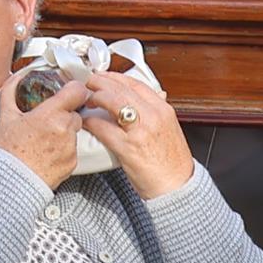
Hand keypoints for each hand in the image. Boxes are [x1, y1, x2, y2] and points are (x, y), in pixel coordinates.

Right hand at [0, 71, 96, 186]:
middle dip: (63, 113)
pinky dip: (63, 148)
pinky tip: (47, 152)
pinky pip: (73, 148)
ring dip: (63, 131)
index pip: (77, 91)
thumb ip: (11, 91)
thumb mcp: (5, 116)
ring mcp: (71, 147)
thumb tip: (18, 77)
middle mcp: (65, 130)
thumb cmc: (8, 152)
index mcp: (50, 114)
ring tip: (43, 139)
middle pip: (75, 112)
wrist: (11, 183)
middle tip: (46, 120)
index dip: (73, 89)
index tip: (67, 91)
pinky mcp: (73, 162)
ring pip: (74, 131)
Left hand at [79, 65, 198, 195]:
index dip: (116, 77)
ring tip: (86, 100)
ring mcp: (140, 131)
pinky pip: (103, 128)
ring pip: (112, 102)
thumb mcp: (169, 130)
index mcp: (163, 110)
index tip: (105, 76)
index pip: (136, 84)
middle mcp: (153, 116)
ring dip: (95, 98)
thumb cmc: (172, 163)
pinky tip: (86, 122)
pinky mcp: (128, 147)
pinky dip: (91, 122)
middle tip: (89, 84)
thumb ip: (157, 113)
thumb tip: (150, 99)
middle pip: (121, 89)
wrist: (177, 186)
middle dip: (101, 83)